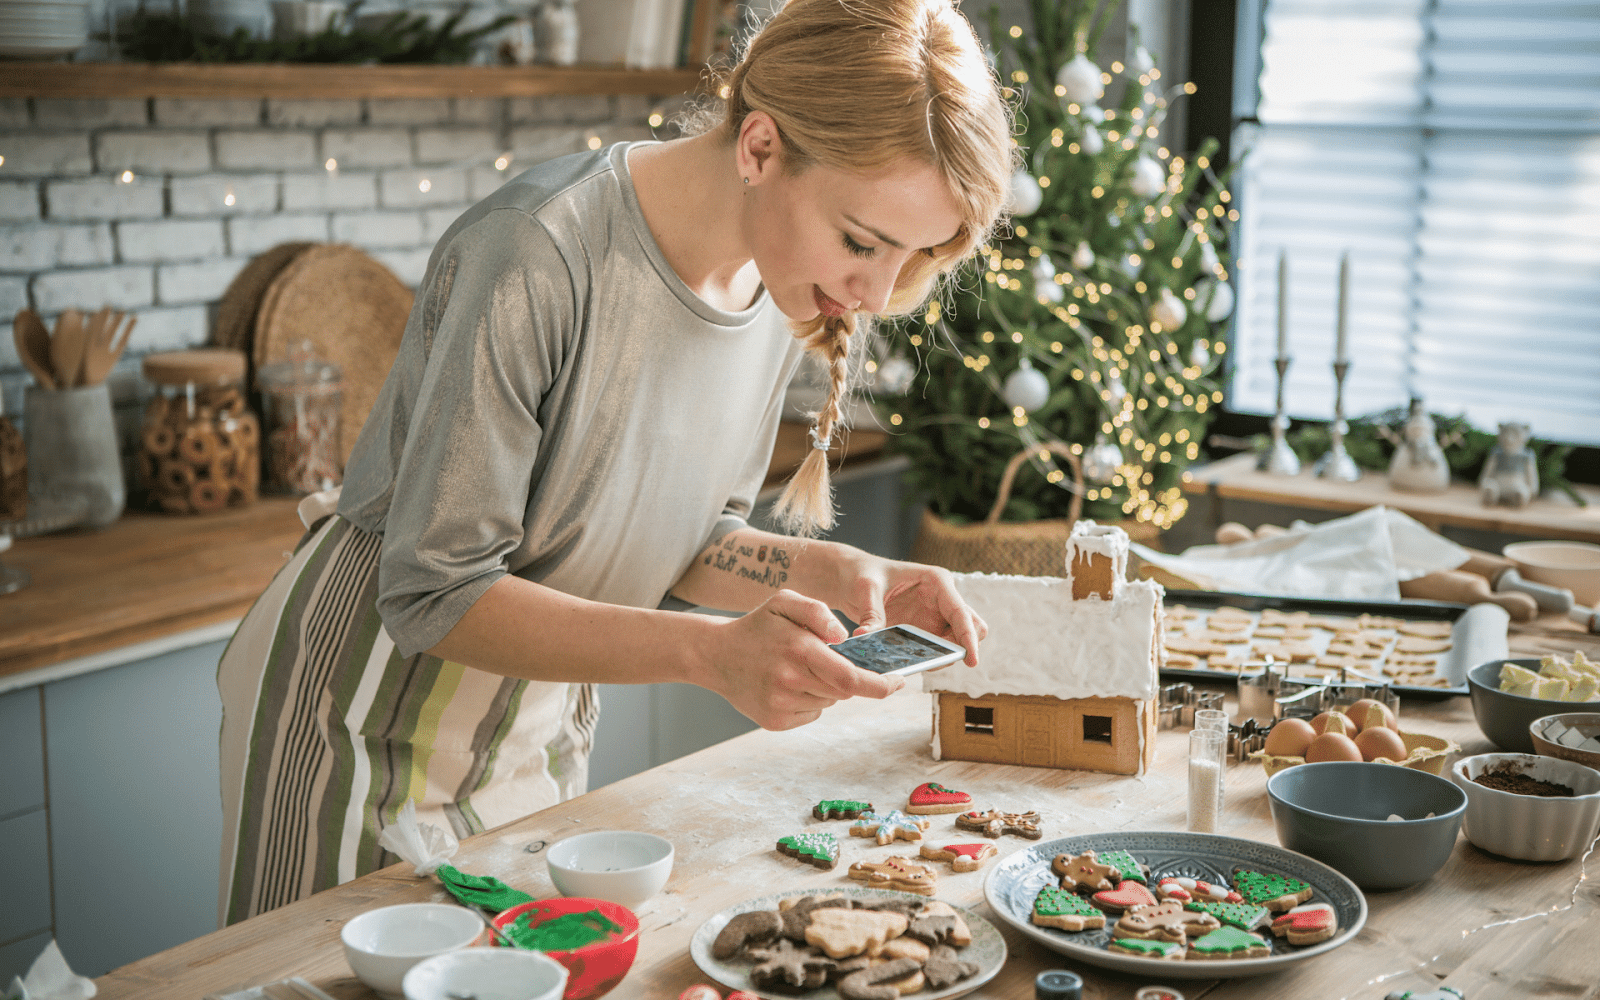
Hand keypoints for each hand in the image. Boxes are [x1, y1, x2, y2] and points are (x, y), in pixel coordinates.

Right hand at [698, 589, 904, 730]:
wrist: (714, 655)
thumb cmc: (758, 626)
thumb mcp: (785, 601)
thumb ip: (818, 611)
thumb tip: (844, 637)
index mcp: (799, 650)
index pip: (851, 677)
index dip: (881, 684)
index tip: (898, 682)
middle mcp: (790, 682)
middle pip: (844, 691)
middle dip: (849, 678)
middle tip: (832, 661)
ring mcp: (781, 706)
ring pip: (829, 701)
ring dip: (827, 687)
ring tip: (800, 668)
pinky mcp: (775, 722)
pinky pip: (812, 713)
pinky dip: (810, 700)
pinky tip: (788, 684)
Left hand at [835, 556, 987, 667]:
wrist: (851, 577)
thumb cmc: (862, 573)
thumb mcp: (866, 589)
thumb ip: (871, 613)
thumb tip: (865, 637)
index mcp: (936, 581)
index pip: (961, 612)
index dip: (969, 637)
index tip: (972, 661)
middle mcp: (942, 599)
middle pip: (972, 628)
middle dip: (962, 647)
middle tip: (935, 661)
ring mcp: (936, 616)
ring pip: (957, 642)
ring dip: (944, 656)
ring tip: (916, 661)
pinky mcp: (925, 631)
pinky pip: (938, 650)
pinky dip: (930, 659)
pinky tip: (910, 661)